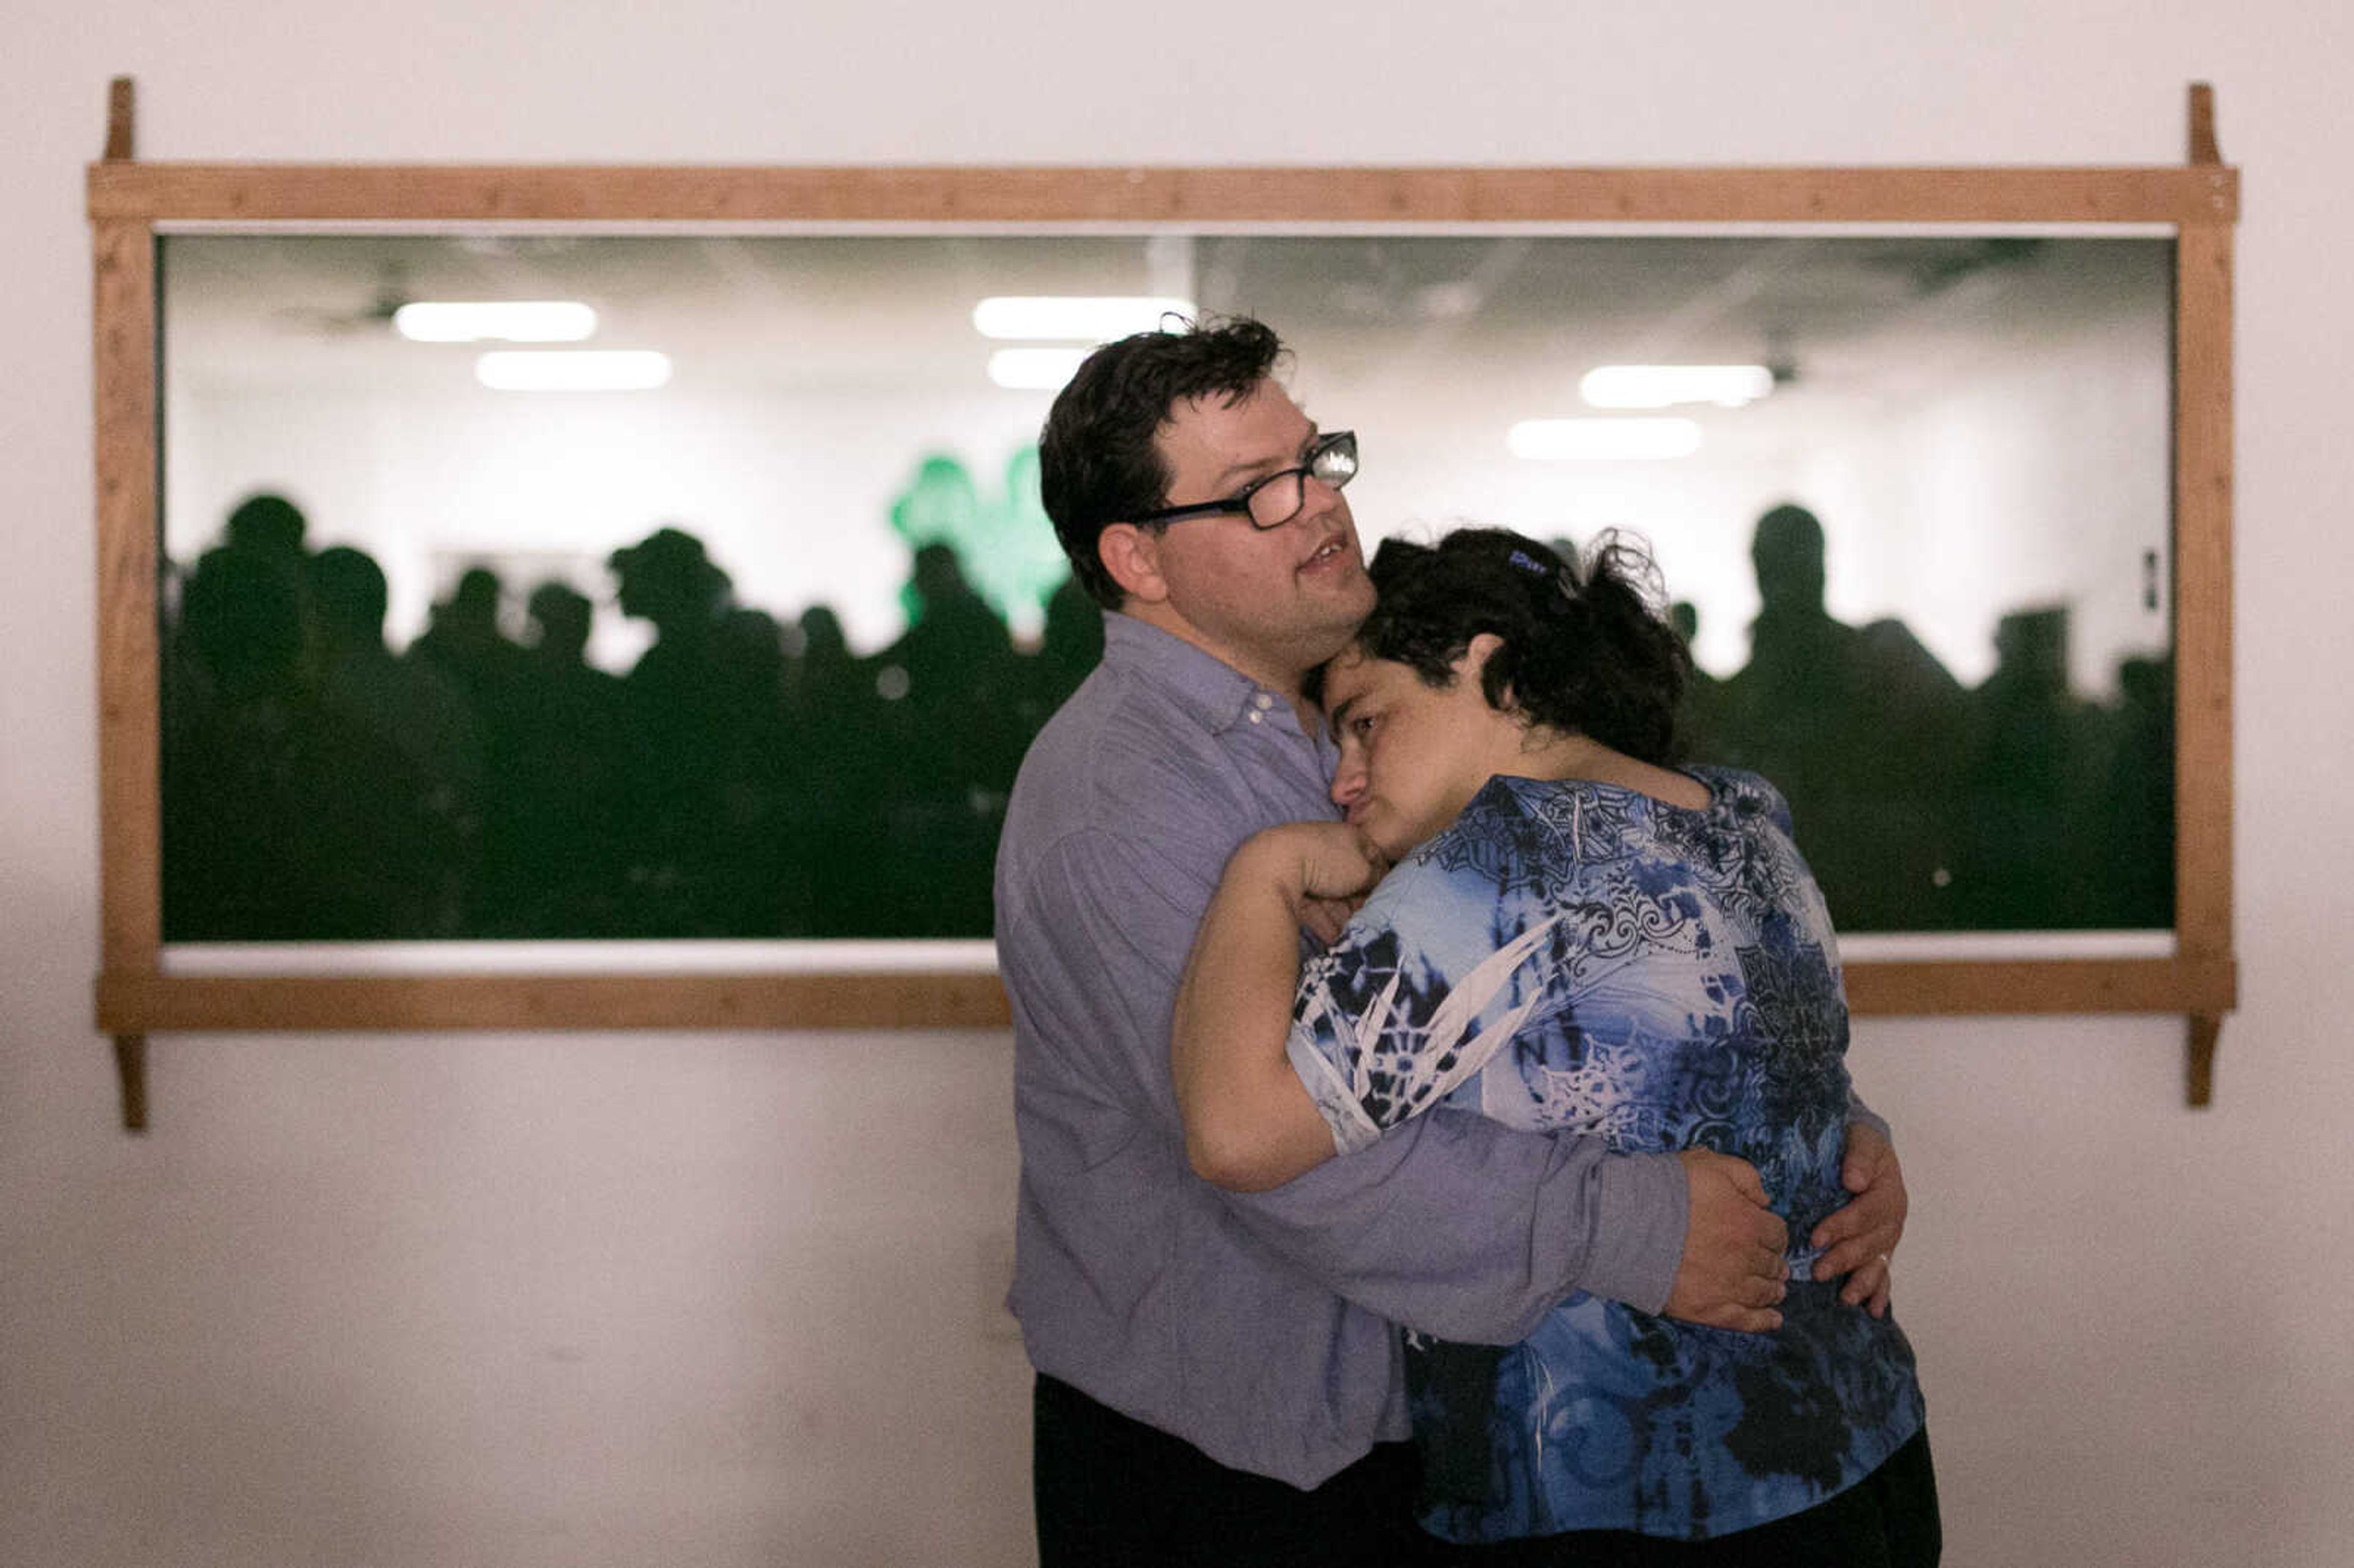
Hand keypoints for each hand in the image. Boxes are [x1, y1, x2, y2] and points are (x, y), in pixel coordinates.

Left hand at [1249, 823, 1386, 940]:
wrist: (1274, 865)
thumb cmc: (1327, 861)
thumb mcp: (1362, 870)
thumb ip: (1375, 879)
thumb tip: (1378, 886)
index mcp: (1348, 836)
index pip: (1373, 858)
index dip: (1381, 880)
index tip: (1387, 900)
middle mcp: (1326, 848)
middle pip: (1349, 880)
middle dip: (1359, 903)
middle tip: (1368, 923)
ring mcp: (1305, 865)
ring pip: (1330, 895)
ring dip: (1342, 917)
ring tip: (1351, 935)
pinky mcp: (1288, 885)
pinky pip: (1311, 905)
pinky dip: (1323, 921)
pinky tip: (1333, 940)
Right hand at [1661, 1149, 1787, 1332]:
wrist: (1626, 1224)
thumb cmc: (1665, 1190)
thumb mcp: (1709, 1164)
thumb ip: (1745, 1176)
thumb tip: (1766, 1200)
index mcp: (1749, 1222)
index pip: (1777, 1233)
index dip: (1773, 1233)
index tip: (1767, 1235)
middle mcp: (1745, 1258)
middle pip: (1772, 1264)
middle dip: (1775, 1262)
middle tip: (1775, 1265)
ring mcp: (1728, 1287)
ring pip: (1763, 1292)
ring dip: (1773, 1290)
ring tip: (1776, 1289)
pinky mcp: (1708, 1310)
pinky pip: (1746, 1321)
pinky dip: (1763, 1321)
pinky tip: (1773, 1319)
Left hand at [1808, 1121, 1906, 1316]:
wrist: (1865, 1147)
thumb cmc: (1859, 1142)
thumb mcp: (1861, 1139)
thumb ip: (1859, 1158)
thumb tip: (1854, 1180)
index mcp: (1888, 1192)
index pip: (1865, 1213)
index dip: (1842, 1226)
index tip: (1816, 1237)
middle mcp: (1892, 1219)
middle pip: (1870, 1243)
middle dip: (1844, 1259)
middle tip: (1818, 1271)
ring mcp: (1888, 1236)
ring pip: (1877, 1263)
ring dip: (1862, 1282)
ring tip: (1845, 1298)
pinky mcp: (1881, 1247)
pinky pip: (1884, 1273)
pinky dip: (1879, 1292)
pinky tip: (1873, 1311)